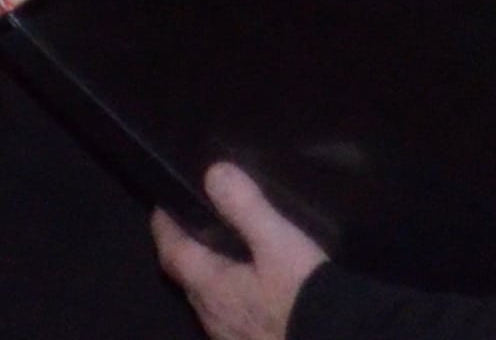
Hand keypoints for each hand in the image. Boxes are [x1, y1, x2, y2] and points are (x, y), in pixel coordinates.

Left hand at [148, 157, 326, 339]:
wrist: (334, 339)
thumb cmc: (300, 293)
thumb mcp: (278, 242)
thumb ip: (245, 207)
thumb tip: (213, 172)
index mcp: (211, 286)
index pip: (172, 253)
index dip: (163, 229)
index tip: (161, 208)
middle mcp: (211, 314)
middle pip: (185, 279)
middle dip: (182, 251)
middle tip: (190, 226)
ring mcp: (228, 335)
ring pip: (205, 301)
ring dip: (204, 277)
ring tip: (218, 256)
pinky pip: (226, 316)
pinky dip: (226, 297)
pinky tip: (247, 294)